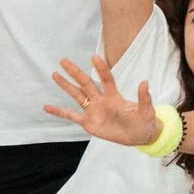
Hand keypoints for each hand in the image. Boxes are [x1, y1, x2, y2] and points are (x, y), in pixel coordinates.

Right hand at [44, 54, 161, 145]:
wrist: (139, 136)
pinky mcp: (88, 123)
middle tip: (64, 60)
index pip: (106, 79)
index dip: (101, 69)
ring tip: (55, 74)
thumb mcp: (147, 110)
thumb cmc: (144, 121)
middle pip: (86, 83)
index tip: (94, 57)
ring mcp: (93, 110)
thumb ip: (144, 98)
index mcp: (114, 96)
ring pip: (77, 95)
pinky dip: (59, 112)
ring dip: (66, 85)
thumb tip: (145, 82)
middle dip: (75, 72)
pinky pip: (71, 116)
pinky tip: (47, 106)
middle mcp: (101, 100)